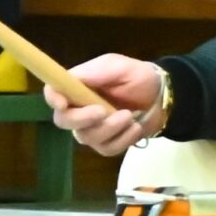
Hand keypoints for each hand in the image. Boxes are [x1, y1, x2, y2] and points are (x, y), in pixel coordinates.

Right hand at [46, 54, 163, 156]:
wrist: (163, 96)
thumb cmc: (137, 77)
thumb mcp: (117, 66)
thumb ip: (94, 72)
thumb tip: (69, 79)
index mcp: (77, 87)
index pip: (52, 94)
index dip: (53, 99)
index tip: (63, 104)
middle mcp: (78, 109)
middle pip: (64, 121)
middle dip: (82, 119)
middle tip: (103, 111)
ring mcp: (92, 129)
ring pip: (87, 137)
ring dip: (110, 128)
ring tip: (130, 116)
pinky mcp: (107, 143)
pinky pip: (106, 149)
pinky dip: (123, 140)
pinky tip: (135, 128)